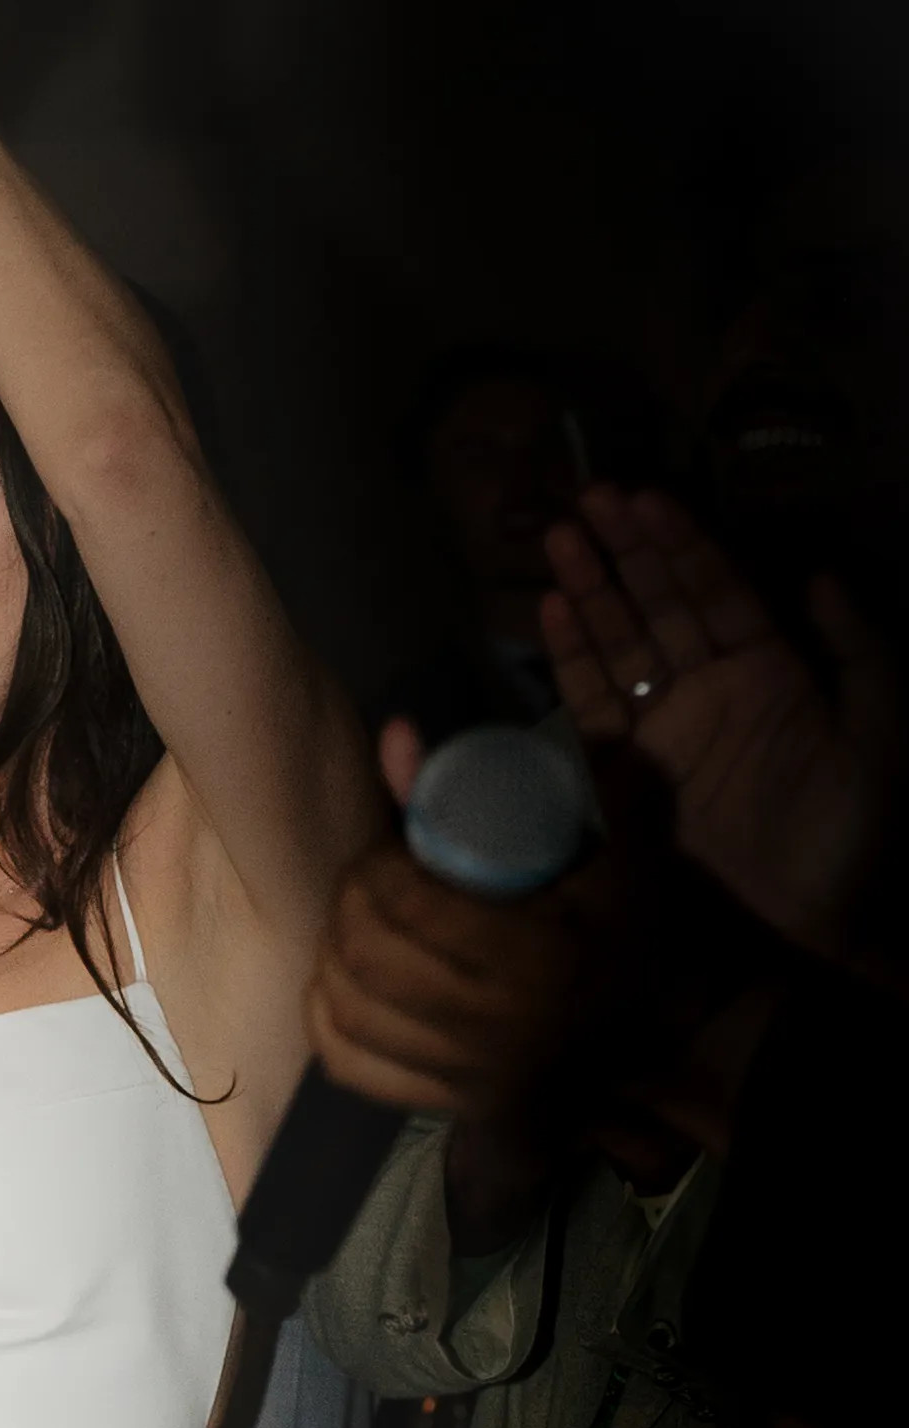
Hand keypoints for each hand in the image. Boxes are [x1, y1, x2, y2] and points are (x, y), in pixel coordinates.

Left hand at [310, 732, 639, 1243]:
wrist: (638, 1037)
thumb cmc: (615, 928)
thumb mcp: (598, 845)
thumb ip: (518, 779)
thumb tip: (394, 733)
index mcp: (538, 959)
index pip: (409, 904)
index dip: (379, 866)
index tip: (392, 849)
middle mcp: (496, 1027)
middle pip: (366, 954)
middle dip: (350, 903)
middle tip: (366, 880)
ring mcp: (465, 1076)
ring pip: (346, 1008)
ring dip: (333, 955)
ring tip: (355, 925)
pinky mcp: (442, 1105)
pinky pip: (347, 1063)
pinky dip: (328, 1018)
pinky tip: (342, 984)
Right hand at [542, 486, 898, 973]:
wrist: (808, 931)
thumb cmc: (855, 834)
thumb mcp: (881, 733)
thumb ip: (857, 649)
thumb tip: (818, 572)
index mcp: (772, 671)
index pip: (718, 590)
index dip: (681, 543)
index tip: (644, 496)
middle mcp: (713, 690)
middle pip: (660, 606)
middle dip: (624, 550)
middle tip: (587, 498)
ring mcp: (666, 733)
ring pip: (622, 646)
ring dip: (591, 591)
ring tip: (558, 539)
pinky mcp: (628, 778)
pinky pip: (594, 709)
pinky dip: (572, 660)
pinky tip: (552, 613)